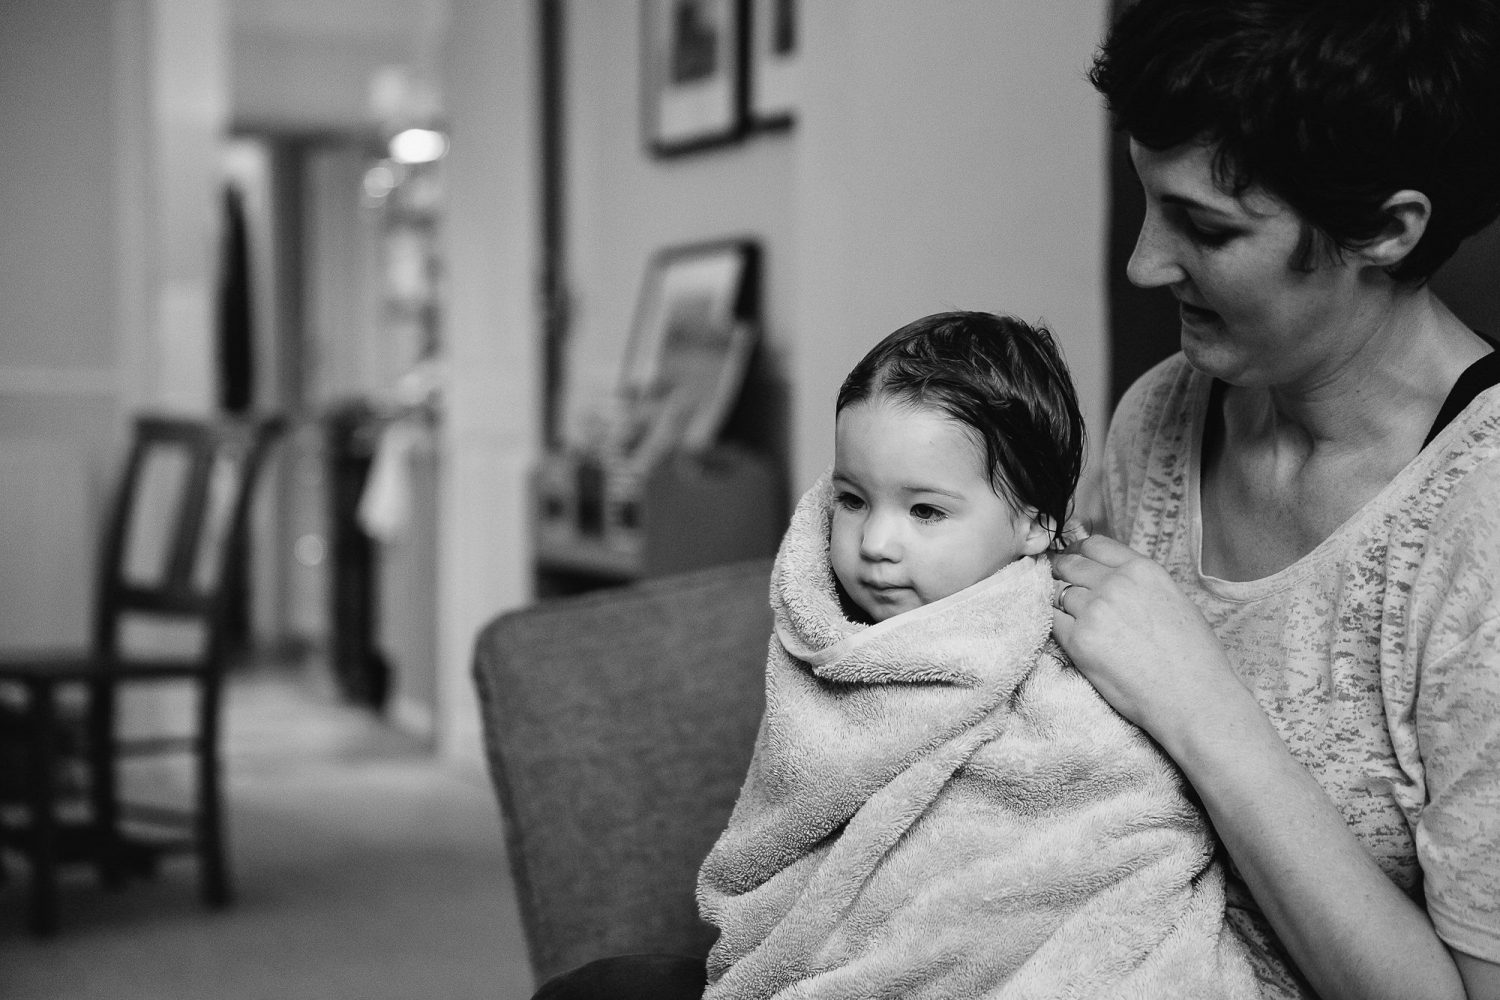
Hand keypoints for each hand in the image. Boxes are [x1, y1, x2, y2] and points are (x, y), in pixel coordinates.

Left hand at [1051, 534, 1242, 740]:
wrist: (1192, 698)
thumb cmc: (1193, 657)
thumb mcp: (1175, 601)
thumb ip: (1140, 585)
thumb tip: (1115, 580)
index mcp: (1142, 570)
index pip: (1094, 545)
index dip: (1078, 551)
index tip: (1072, 560)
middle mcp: (1115, 583)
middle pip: (1070, 564)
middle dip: (1062, 572)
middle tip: (1059, 584)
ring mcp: (1094, 610)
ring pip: (1058, 593)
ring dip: (1060, 603)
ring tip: (1070, 617)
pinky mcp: (1078, 640)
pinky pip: (1052, 620)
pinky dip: (1054, 623)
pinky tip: (1066, 633)